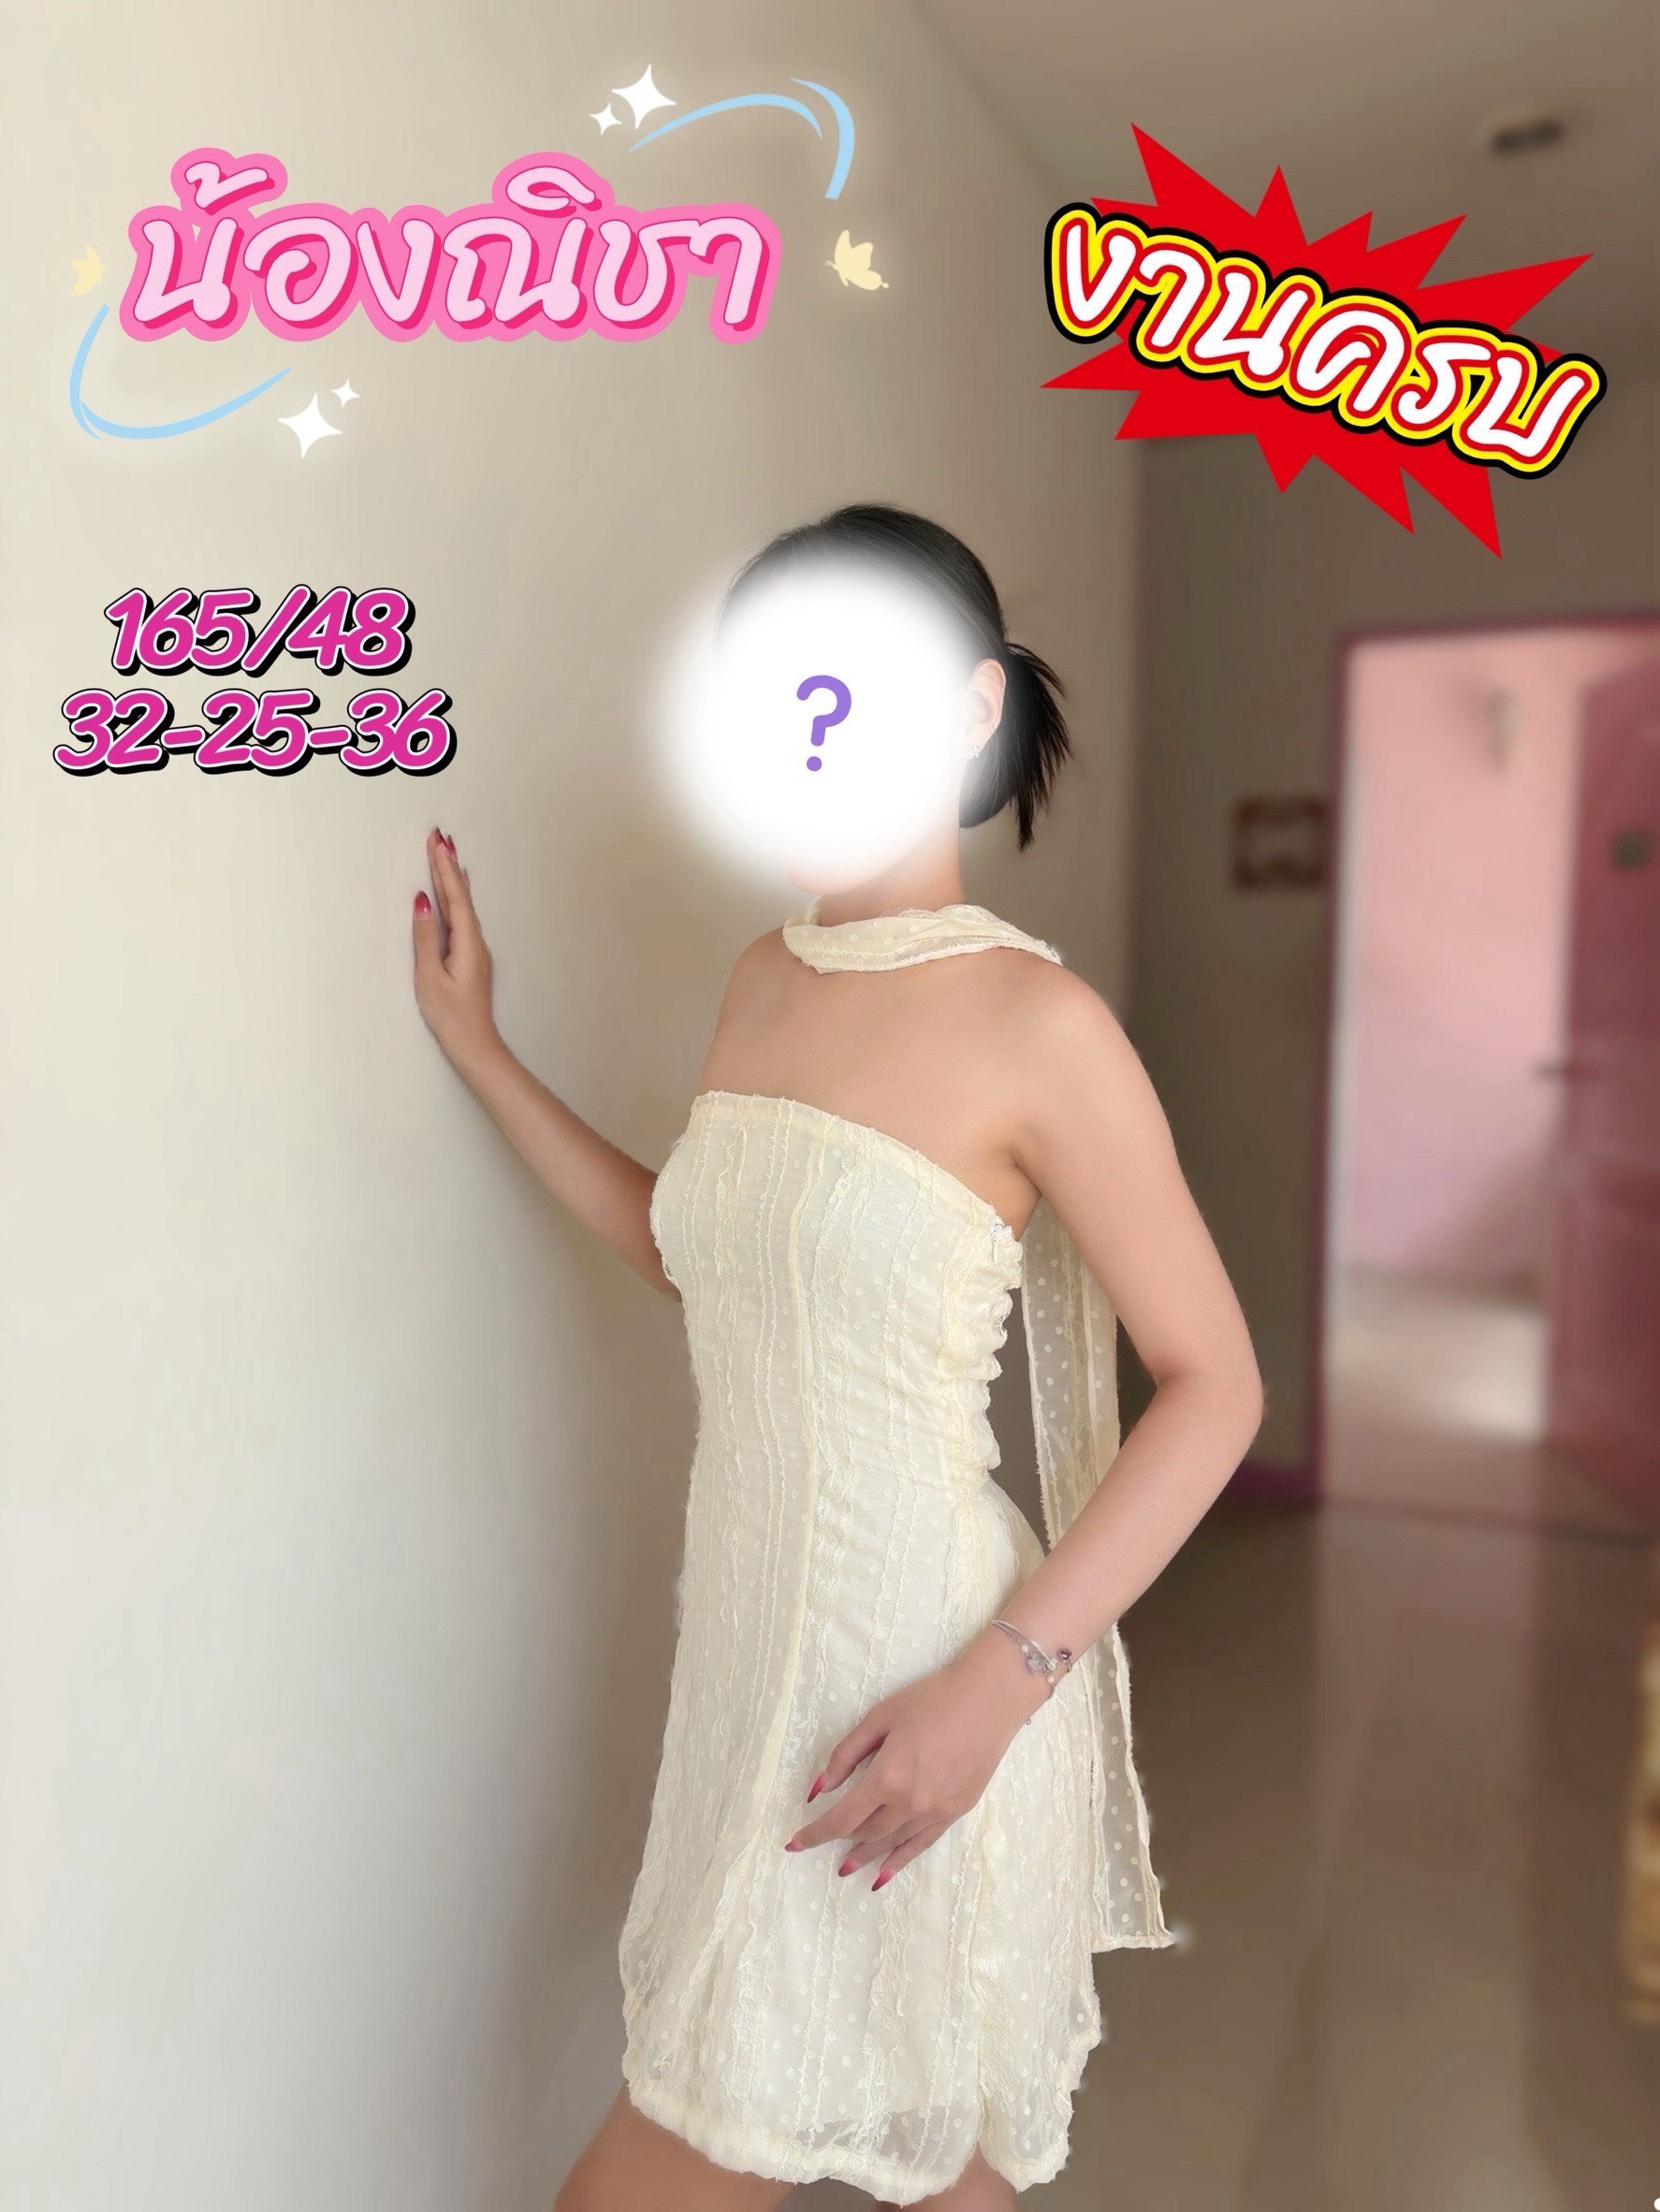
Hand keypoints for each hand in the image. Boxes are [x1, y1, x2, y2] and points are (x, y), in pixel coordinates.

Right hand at [411, 828, 498, 1071]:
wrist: (475, 1044)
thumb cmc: (451, 1016)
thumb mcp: (429, 976)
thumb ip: (425, 938)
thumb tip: (422, 903)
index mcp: (467, 943)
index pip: (455, 897)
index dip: (444, 869)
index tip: (437, 843)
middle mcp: (476, 942)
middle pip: (461, 897)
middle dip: (448, 867)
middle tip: (440, 837)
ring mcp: (475, 950)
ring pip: (463, 906)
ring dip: (453, 880)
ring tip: (447, 855)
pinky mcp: (470, 958)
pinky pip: (463, 919)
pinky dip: (457, 899)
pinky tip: (457, 894)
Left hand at [783, 1626, 1051, 1888]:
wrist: (989, 1699)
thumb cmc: (931, 1699)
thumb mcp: (880, 1717)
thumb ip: (846, 1754)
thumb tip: (819, 1788)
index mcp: (887, 1777)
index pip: (841, 1818)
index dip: (814, 1833)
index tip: (793, 1843)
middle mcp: (909, 1803)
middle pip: (864, 1832)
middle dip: (838, 1839)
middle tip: (819, 1843)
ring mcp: (935, 1813)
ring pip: (890, 1843)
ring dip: (864, 1856)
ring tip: (845, 1866)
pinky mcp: (955, 1813)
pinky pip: (919, 1846)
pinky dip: (897, 1862)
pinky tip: (882, 1875)